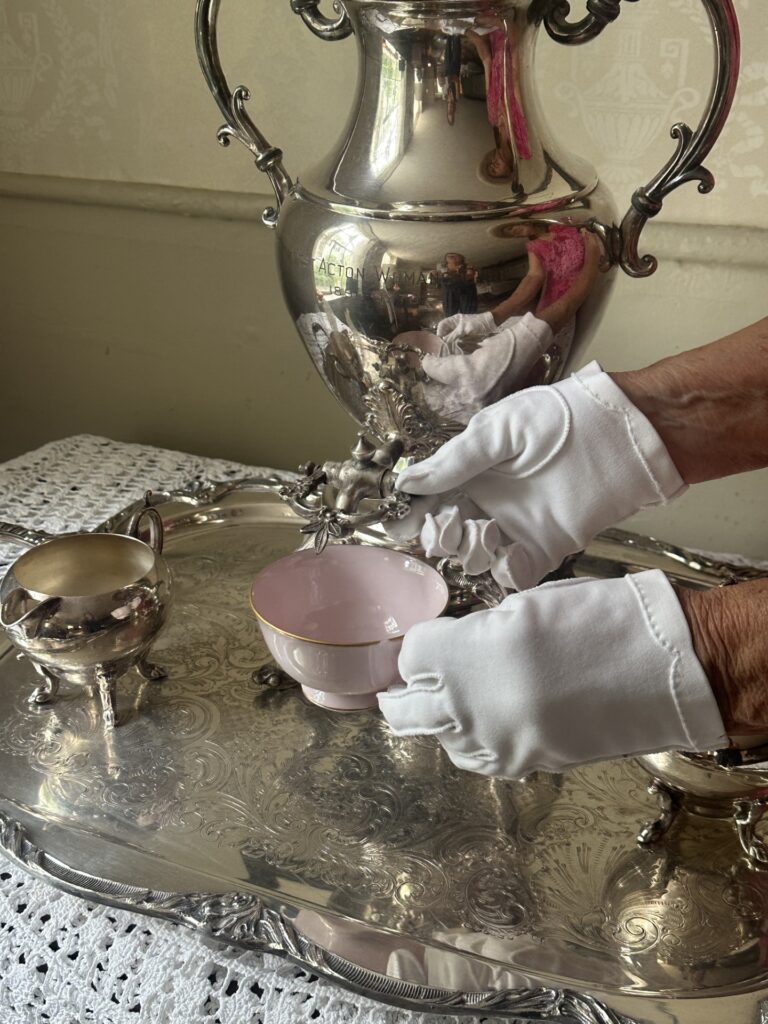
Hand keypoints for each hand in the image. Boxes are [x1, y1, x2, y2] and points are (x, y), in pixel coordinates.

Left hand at [378, 571, 726, 778]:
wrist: (660, 669)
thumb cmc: (597, 620)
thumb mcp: (525, 608)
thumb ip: (479, 633)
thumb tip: (457, 650)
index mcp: (466, 654)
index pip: (412, 655)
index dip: (421, 645)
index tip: (432, 640)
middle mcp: (469, 705)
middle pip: (406, 709)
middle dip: (404, 693)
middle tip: (407, 684)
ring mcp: (495, 742)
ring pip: (439, 739)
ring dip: (439, 719)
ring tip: (452, 701)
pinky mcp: (523, 766)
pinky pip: (476, 759)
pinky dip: (471, 742)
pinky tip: (485, 723)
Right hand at [396, 362, 685, 589]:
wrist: (621, 432)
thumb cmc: (559, 417)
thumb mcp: (498, 430)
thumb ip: (456, 461)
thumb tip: (407, 483)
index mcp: (473, 472)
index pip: (434, 499)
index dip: (415, 513)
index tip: (400, 524)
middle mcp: (490, 503)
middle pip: (449, 534)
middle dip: (440, 536)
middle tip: (447, 526)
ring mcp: (516, 528)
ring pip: (476, 557)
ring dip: (470, 552)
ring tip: (483, 533)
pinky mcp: (546, 547)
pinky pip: (516, 573)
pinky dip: (506, 572)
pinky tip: (508, 556)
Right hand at [436, 312, 496, 347]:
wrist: (491, 325)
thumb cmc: (478, 323)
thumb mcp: (464, 328)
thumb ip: (453, 334)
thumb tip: (444, 341)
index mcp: (454, 320)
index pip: (442, 325)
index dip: (440, 332)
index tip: (440, 340)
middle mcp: (456, 326)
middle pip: (445, 333)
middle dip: (444, 339)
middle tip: (443, 347)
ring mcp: (460, 332)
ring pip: (451, 338)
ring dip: (450, 344)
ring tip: (449, 350)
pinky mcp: (465, 338)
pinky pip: (457, 342)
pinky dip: (456, 346)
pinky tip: (456, 350)